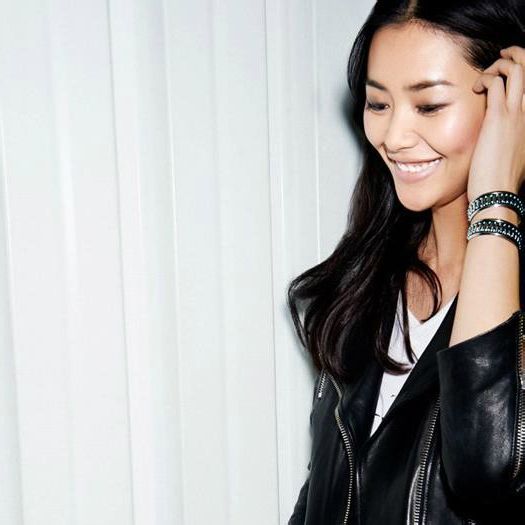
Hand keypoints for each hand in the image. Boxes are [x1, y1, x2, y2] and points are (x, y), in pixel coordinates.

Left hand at [468, 46, 524, 201]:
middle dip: (516, 56)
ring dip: (501, 63)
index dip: (524, 74)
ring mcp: (517, 114)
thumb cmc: (502, 180)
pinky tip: (476, 88)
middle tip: (500, 58)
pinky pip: (496, 83)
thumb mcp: (516, 156)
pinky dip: (486, 78)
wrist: (498, 194)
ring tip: (487, 72)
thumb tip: (507, 139)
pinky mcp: (498, 118)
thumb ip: (515, 140)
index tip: (508, 75)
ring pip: (518, 69)